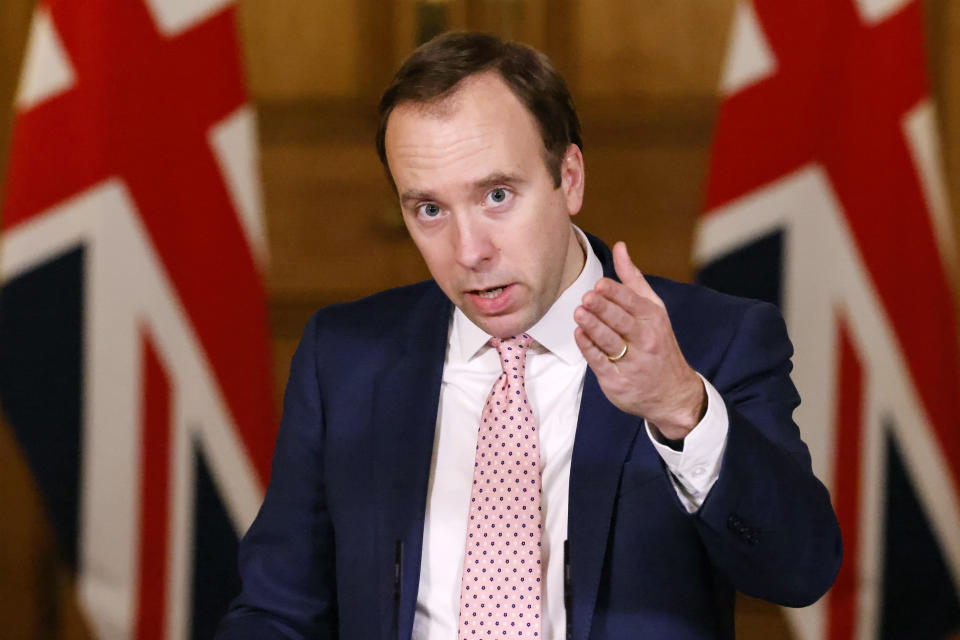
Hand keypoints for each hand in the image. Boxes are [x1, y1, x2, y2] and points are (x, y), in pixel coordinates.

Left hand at [573, 241, 705, 439]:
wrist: (672, 392)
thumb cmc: (657, 342)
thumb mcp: (653, 308)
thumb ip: (633, 279)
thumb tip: (619, 246)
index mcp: (653, 318)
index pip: (633, 302)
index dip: (615, 293)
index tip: (599, 285)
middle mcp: (645, 340)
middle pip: (620, 321)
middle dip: (603, 308)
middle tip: (586, 298)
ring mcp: (632, 362)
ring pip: (609, 341)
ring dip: (593, 326)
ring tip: (579, 313)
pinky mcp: (617, 381)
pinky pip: (600, 362)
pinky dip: (588, 348)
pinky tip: (579, 335)